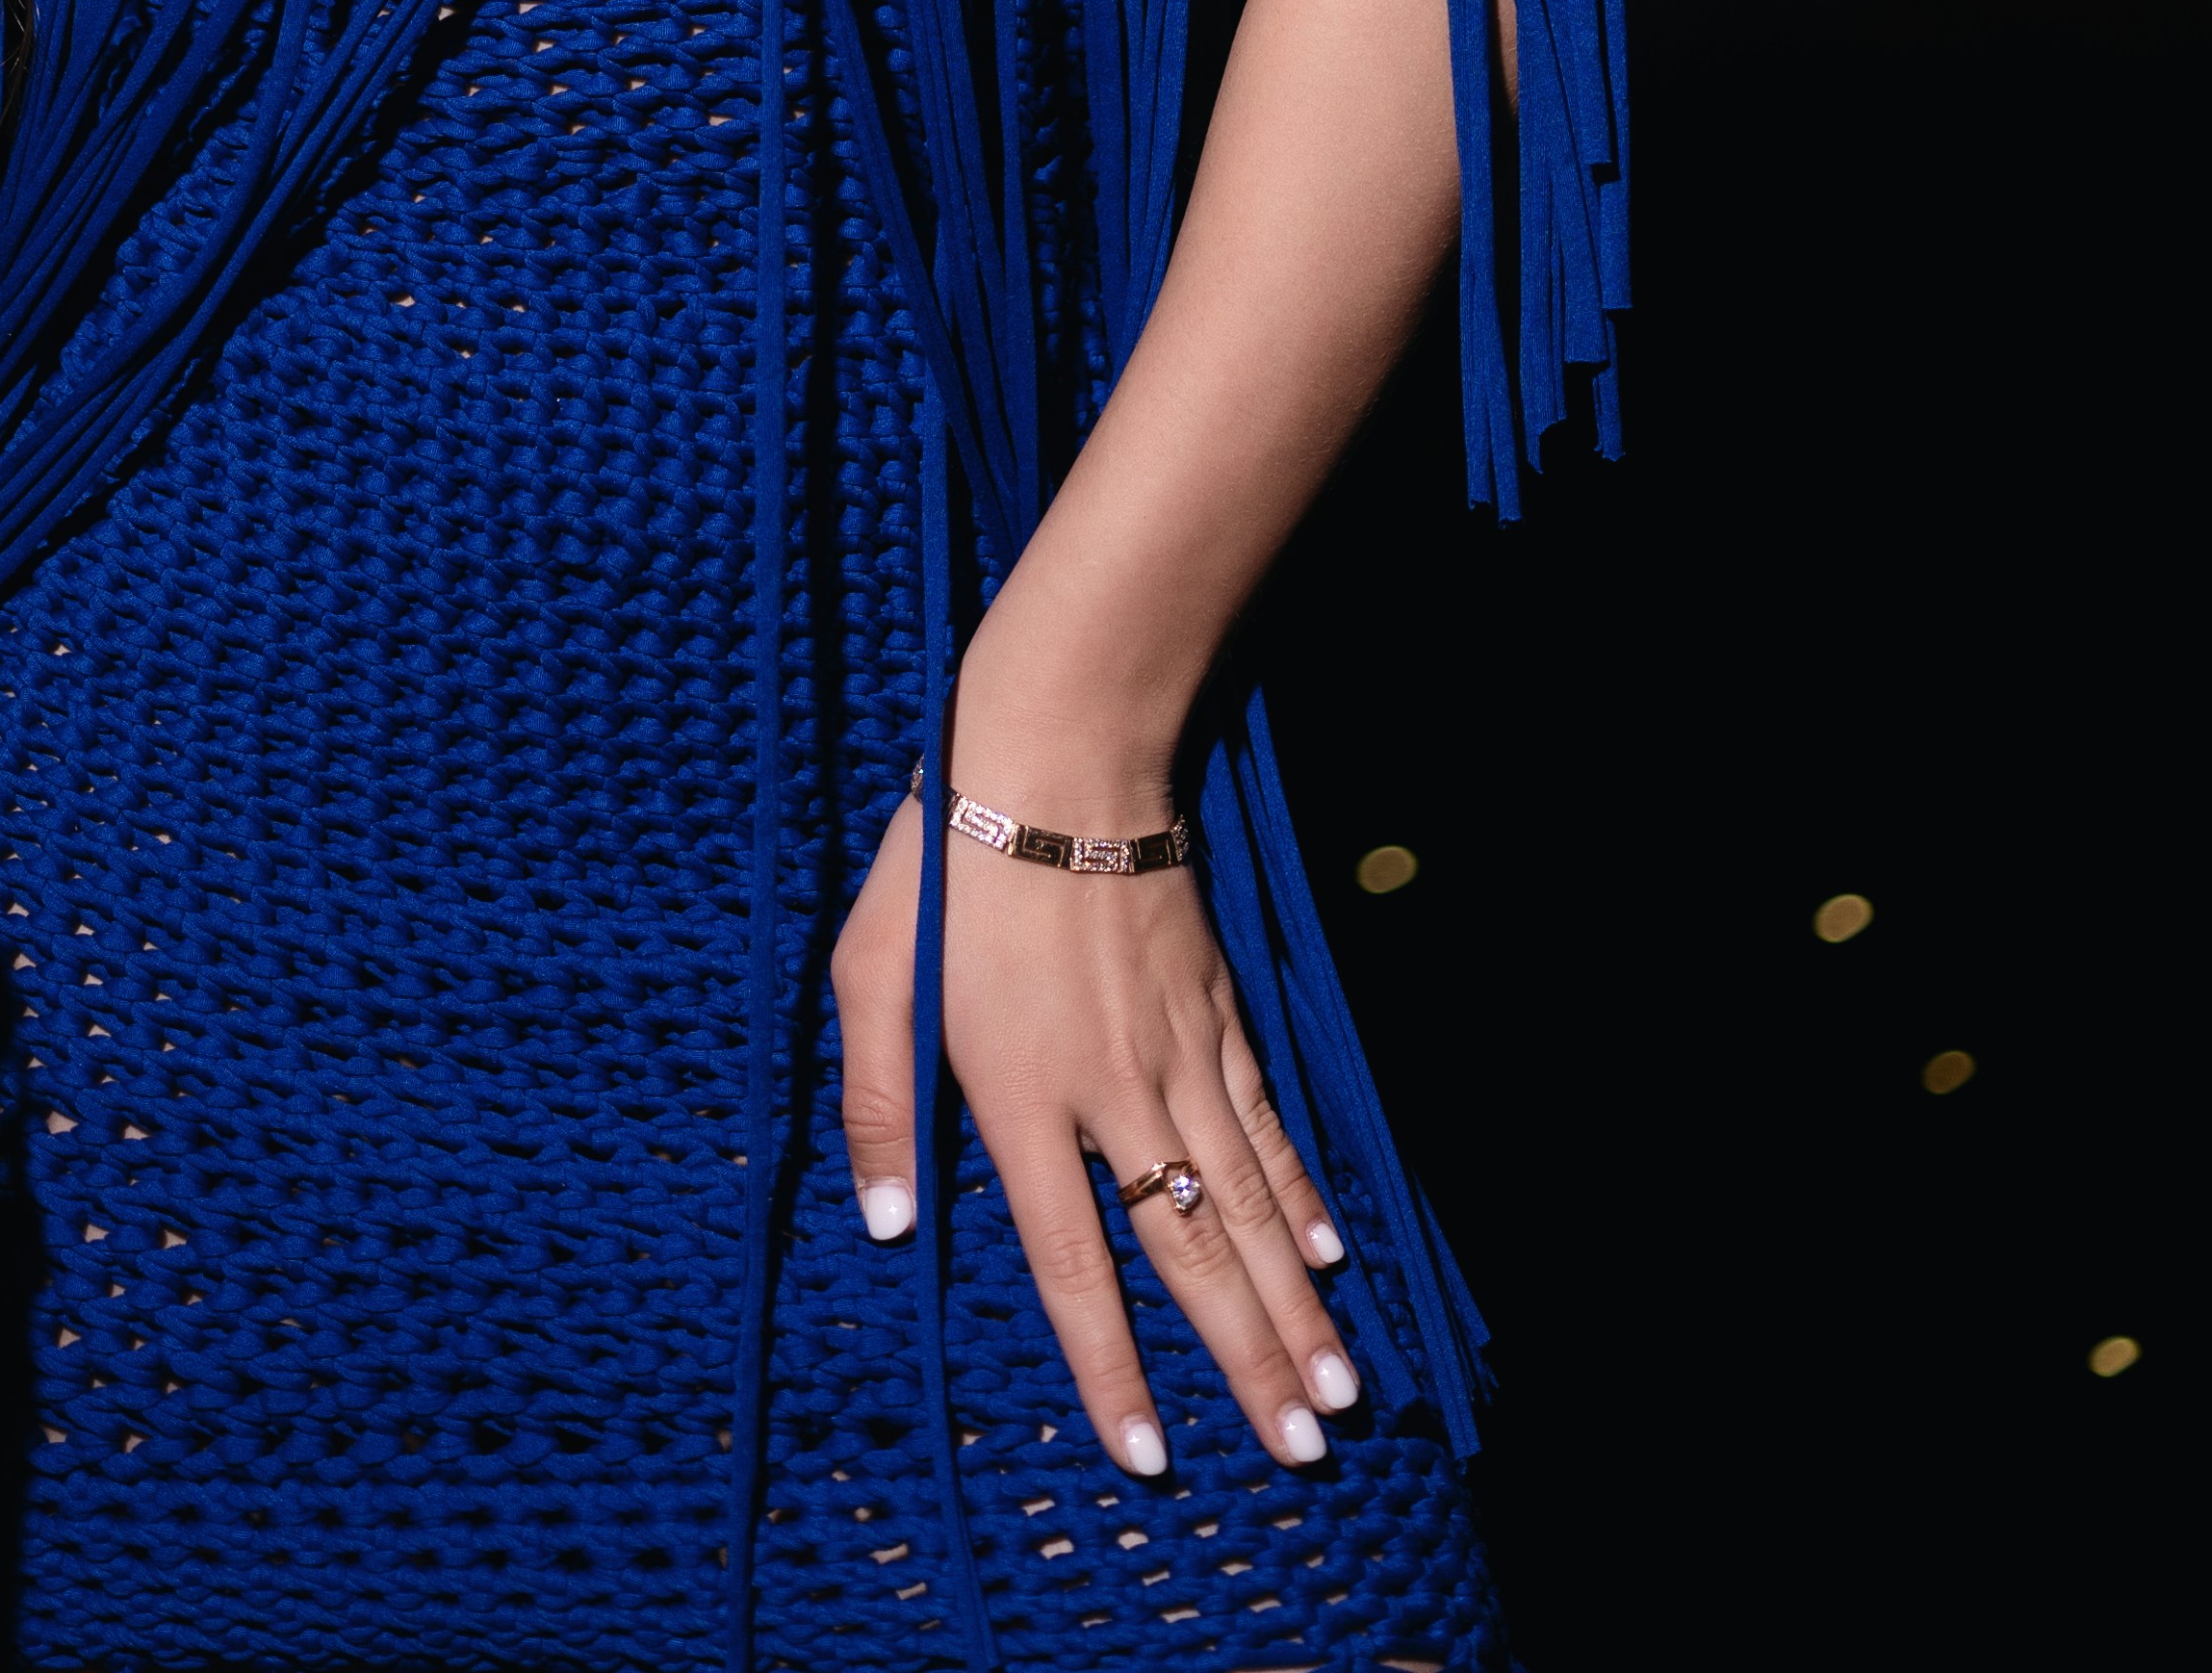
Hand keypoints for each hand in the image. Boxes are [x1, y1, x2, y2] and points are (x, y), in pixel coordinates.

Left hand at [829, 786, 1360, 1480]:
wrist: (1058, 753)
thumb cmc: (944, 863)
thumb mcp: (871, 974)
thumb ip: (878, 1105)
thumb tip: (884, 1228)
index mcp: (1021, 1098)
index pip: (1074, 1264)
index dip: (1110, 1367)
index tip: (1149, 1459)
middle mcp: (1113, 1093)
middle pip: (1190, 1252)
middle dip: (1250, 1363)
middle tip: (1305, 1454)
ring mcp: (1177, 1052)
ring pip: (1246, 1200)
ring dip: (1295, 1304)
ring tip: (1340, 1391)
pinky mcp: (1215, 1008)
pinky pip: (1265, 1120)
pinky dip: (1299, 1193)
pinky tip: (1327, 1254)